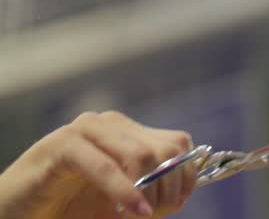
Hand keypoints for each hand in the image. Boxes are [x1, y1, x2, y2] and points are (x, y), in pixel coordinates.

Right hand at [0, 111, 196, 218]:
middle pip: (165, 149)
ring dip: (148, 192)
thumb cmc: (69, 209)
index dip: (185, 176)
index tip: (176, 206)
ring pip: (142, 154)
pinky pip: (106, 166)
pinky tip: (134, 212)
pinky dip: (125, 192)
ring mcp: (87, 129)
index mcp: (130, 132)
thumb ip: (149, 190)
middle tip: (154, 215)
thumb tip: (182, 191)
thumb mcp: (120, 200)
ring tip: (139, 217)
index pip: (178, 143)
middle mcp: (111, 124)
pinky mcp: (63, 144)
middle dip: (168, 187)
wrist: (18, 214)